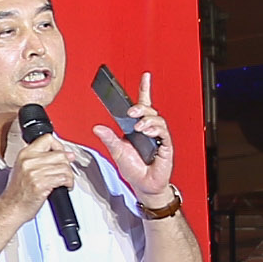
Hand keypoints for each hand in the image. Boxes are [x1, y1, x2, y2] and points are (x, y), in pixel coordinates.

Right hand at [0, 120, 83, 229]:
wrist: (11, 208)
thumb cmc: (17, 193)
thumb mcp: (24, 168)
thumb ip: (41, 159)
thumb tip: (65, 154)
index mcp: (24, 154)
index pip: (47, 138)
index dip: (59, 146)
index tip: (63, 154)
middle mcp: (29, 161)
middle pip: (60, 154)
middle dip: (67, 164)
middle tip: (66, 171)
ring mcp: (34, 172)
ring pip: (64, 167)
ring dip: (69, 176)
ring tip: (65, 181)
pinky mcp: (41, 184)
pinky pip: (63, 178)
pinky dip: (68, 183)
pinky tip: (64, 186)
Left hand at [91, 72, 176, 205]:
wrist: (145, 186)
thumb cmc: (134, 170)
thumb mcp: (117, 151)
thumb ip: (109, 138)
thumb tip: (97, 128)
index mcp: (138, 128)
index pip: (143, 105)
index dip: (145, 89)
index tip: (145, 76)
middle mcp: (149, 130)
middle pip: (149, 110)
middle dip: (141, 107)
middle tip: (132, 112)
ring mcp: (158, 137)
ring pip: (157, 119)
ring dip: (147, 120)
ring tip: (139, 127)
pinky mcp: (166, 146)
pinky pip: (163, 133)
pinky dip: (155, 130)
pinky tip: (147, 132)